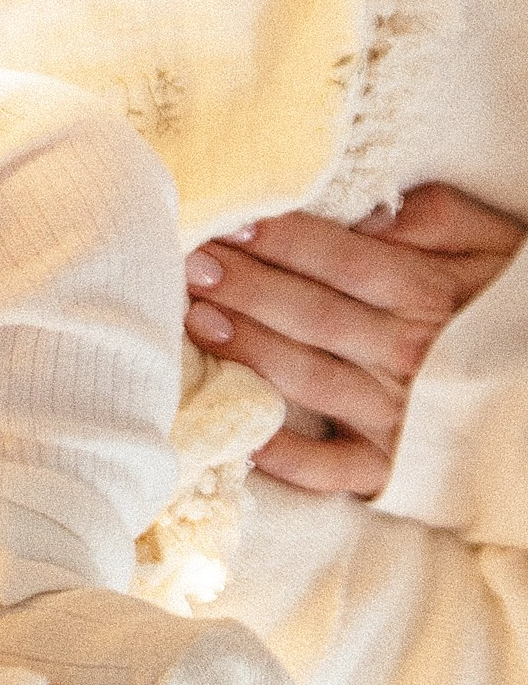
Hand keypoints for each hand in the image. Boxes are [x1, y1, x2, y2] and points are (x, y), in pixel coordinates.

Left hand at [185, 182, 523, 493]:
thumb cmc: (508, 306)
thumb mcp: (493, 246)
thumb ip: (437, 219)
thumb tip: (369, 214)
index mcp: (428, 296)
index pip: (342, 260)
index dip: (284, 240)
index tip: (229, 220)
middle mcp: (408, 357)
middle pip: (314, 315)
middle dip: (248, 287)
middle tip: (188, 263)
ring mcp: (396, 416)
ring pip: (310, 380)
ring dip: (250, 350)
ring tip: (196, 320)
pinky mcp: (390, 467)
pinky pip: (331, 469)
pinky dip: (286, 458)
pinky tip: (239, 433)